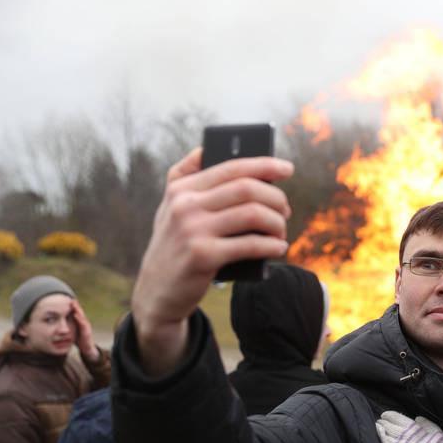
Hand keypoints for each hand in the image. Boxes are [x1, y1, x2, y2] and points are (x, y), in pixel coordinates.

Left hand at [70, 300, 99, 361]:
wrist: (87, 349)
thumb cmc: (79, 339)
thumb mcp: (72, 332)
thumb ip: (68, 326)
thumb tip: (58, 323)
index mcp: (80, 322)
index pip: (76, 313)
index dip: (73, 306)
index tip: (67, 299)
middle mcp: (84, 323)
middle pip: (79, 312)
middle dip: (75, 305)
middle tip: (70, 299)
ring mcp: (86, 327)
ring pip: (81, 316)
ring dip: (77, 310)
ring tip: (73, 304)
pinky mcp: (86, 332)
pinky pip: (83, 324)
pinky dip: (79, 319)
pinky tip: (76, 315)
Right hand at [132, 148, 292, 376]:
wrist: (156, 293)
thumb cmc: (174, 246)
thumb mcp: (170, 209)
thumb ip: (184, 178)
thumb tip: (206, 149)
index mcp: (181, 189)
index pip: (230, 167)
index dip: (264, 164)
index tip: (287, 168)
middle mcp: (184, 205)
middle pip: (247, 188)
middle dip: (275, 198)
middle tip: (285, 209)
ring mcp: (192, 230)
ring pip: (253, 214)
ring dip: (277, 222)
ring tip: (281, 231)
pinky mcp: (203, 256)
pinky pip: (251, 245)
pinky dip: (271, 246)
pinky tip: (278, 248)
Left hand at [376, 411, 442, 442]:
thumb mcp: (438, 433)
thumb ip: (426, 424)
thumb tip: (416, 418)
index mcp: (413, 430)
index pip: (396, 419)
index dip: (389, 416)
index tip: (385, 415)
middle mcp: (403, 440)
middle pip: (388, 428)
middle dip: (383, 423)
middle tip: (380, 422)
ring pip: (384, 439)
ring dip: (380, 433)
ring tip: (379, 430)